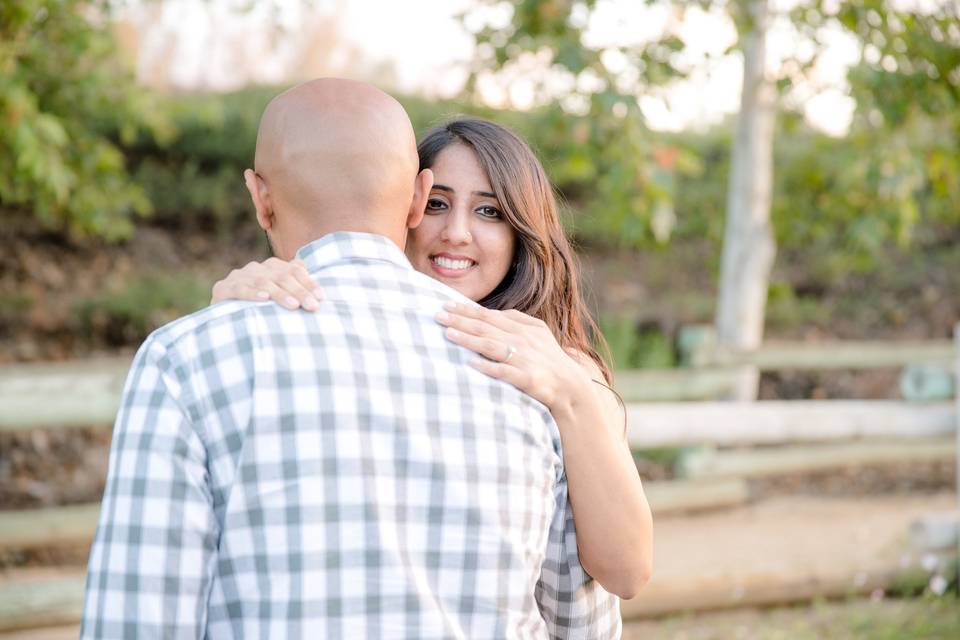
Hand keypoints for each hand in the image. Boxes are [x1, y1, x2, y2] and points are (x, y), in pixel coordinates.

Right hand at [210, 258, 322, 310]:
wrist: (223, 320)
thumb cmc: (257, 309)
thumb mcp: (278, 297)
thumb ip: (292, 283)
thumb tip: (305, 268)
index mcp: (271, 267)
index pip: (294, 270)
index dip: (308, 283)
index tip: (321, 298)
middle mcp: (255, 268)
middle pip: (281, 276)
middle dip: (299, 291)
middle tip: (313, 306)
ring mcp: (238, 277)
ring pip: (263, 281)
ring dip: (279, 293)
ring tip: (294, 305)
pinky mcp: (223, 288)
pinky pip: (239, 289)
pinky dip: (252, 293)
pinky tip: (263, 298)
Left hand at [435, 301, 589, 410]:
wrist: (571, 386)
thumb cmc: (549, 358)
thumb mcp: (538, 332)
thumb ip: (516, 320)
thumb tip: (491, 311)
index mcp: (523, 327)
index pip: (489, 315)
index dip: (466, 310)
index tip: (446, 305)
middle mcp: (523, 340)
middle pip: (486, 328)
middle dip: (460, 321)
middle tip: (437, 315)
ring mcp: (525, 359)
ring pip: (491, 346)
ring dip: (468, 340)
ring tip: (448, 334)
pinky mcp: (528, 379)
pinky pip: (504, 372)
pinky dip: (488, 367)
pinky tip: (471, 364)